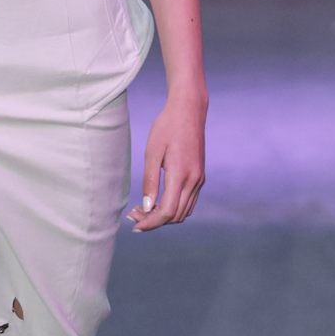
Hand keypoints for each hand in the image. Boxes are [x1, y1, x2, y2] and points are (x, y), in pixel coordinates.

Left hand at [127, 88, 206, 231]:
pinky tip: (158, 201)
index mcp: (181, 174)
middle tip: (134, 214)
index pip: (167, 211)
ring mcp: (199, 179)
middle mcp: (194, 180)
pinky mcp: (200, 176)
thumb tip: (147, 207)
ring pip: (183, 212)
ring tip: (143, 208)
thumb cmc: (167, 127)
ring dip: (164, 215)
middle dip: (154, 220)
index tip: (135, 225)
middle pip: (175, 216)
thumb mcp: (153, 151)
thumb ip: (150, 180)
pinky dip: (174, 208)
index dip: (151, 222)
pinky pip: (189, 202)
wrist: (189, 110)